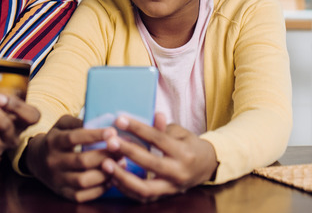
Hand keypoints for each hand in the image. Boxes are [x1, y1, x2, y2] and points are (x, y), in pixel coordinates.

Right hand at [25, 115, 117, 202]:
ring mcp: (57, 179)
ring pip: (83, 180)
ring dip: (105, 173)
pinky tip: (111, 179)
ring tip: (120, 164)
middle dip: (105, 155)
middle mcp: (53, 161)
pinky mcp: (62, 193)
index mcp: (53, 141)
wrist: (35, 160)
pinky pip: (82, 195)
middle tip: (121, 149)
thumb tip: (99, 122)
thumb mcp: (61, 124)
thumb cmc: (56, 138)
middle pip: (82, 161)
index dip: (94, 135)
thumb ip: (77, 121)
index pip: (74, 138)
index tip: (112, 132)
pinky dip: (99, 188)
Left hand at [102, 113, 217, 202]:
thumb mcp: (180, 133)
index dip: (138, 129)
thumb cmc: (188, 145)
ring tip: (106, 164)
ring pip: (145, 188)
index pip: (158, 139)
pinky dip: (125, 188)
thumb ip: (164, 127)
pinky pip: (142, 197)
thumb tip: (155, 114)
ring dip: (123, 177)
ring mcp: (171, 188)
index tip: (119, 119)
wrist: (205, 167)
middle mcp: (179, 173)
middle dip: (128, 152)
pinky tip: (111, 177)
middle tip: (110, 141)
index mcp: (184, 153)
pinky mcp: (163, 197)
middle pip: (151, 163)